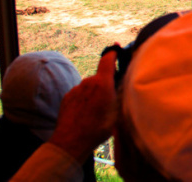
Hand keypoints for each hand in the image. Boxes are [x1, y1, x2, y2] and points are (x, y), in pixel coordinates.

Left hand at [48, 48, 118, 162]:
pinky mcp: (67, 97)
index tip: (117, 49)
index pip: (108, 60)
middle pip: (100, 77)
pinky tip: (85, 114)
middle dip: (106, 84)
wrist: (70, 142)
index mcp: (102, 83)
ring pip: (89, 87)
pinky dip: (84, 100)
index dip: (113, 53)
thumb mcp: (117, 112)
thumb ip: (120, 95)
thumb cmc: (97, 128)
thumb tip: (124, 85)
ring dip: (94, 94)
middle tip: (110, 100)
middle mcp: (88, 82)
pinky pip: (79, 94)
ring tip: (96, 111)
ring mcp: (75, 89)